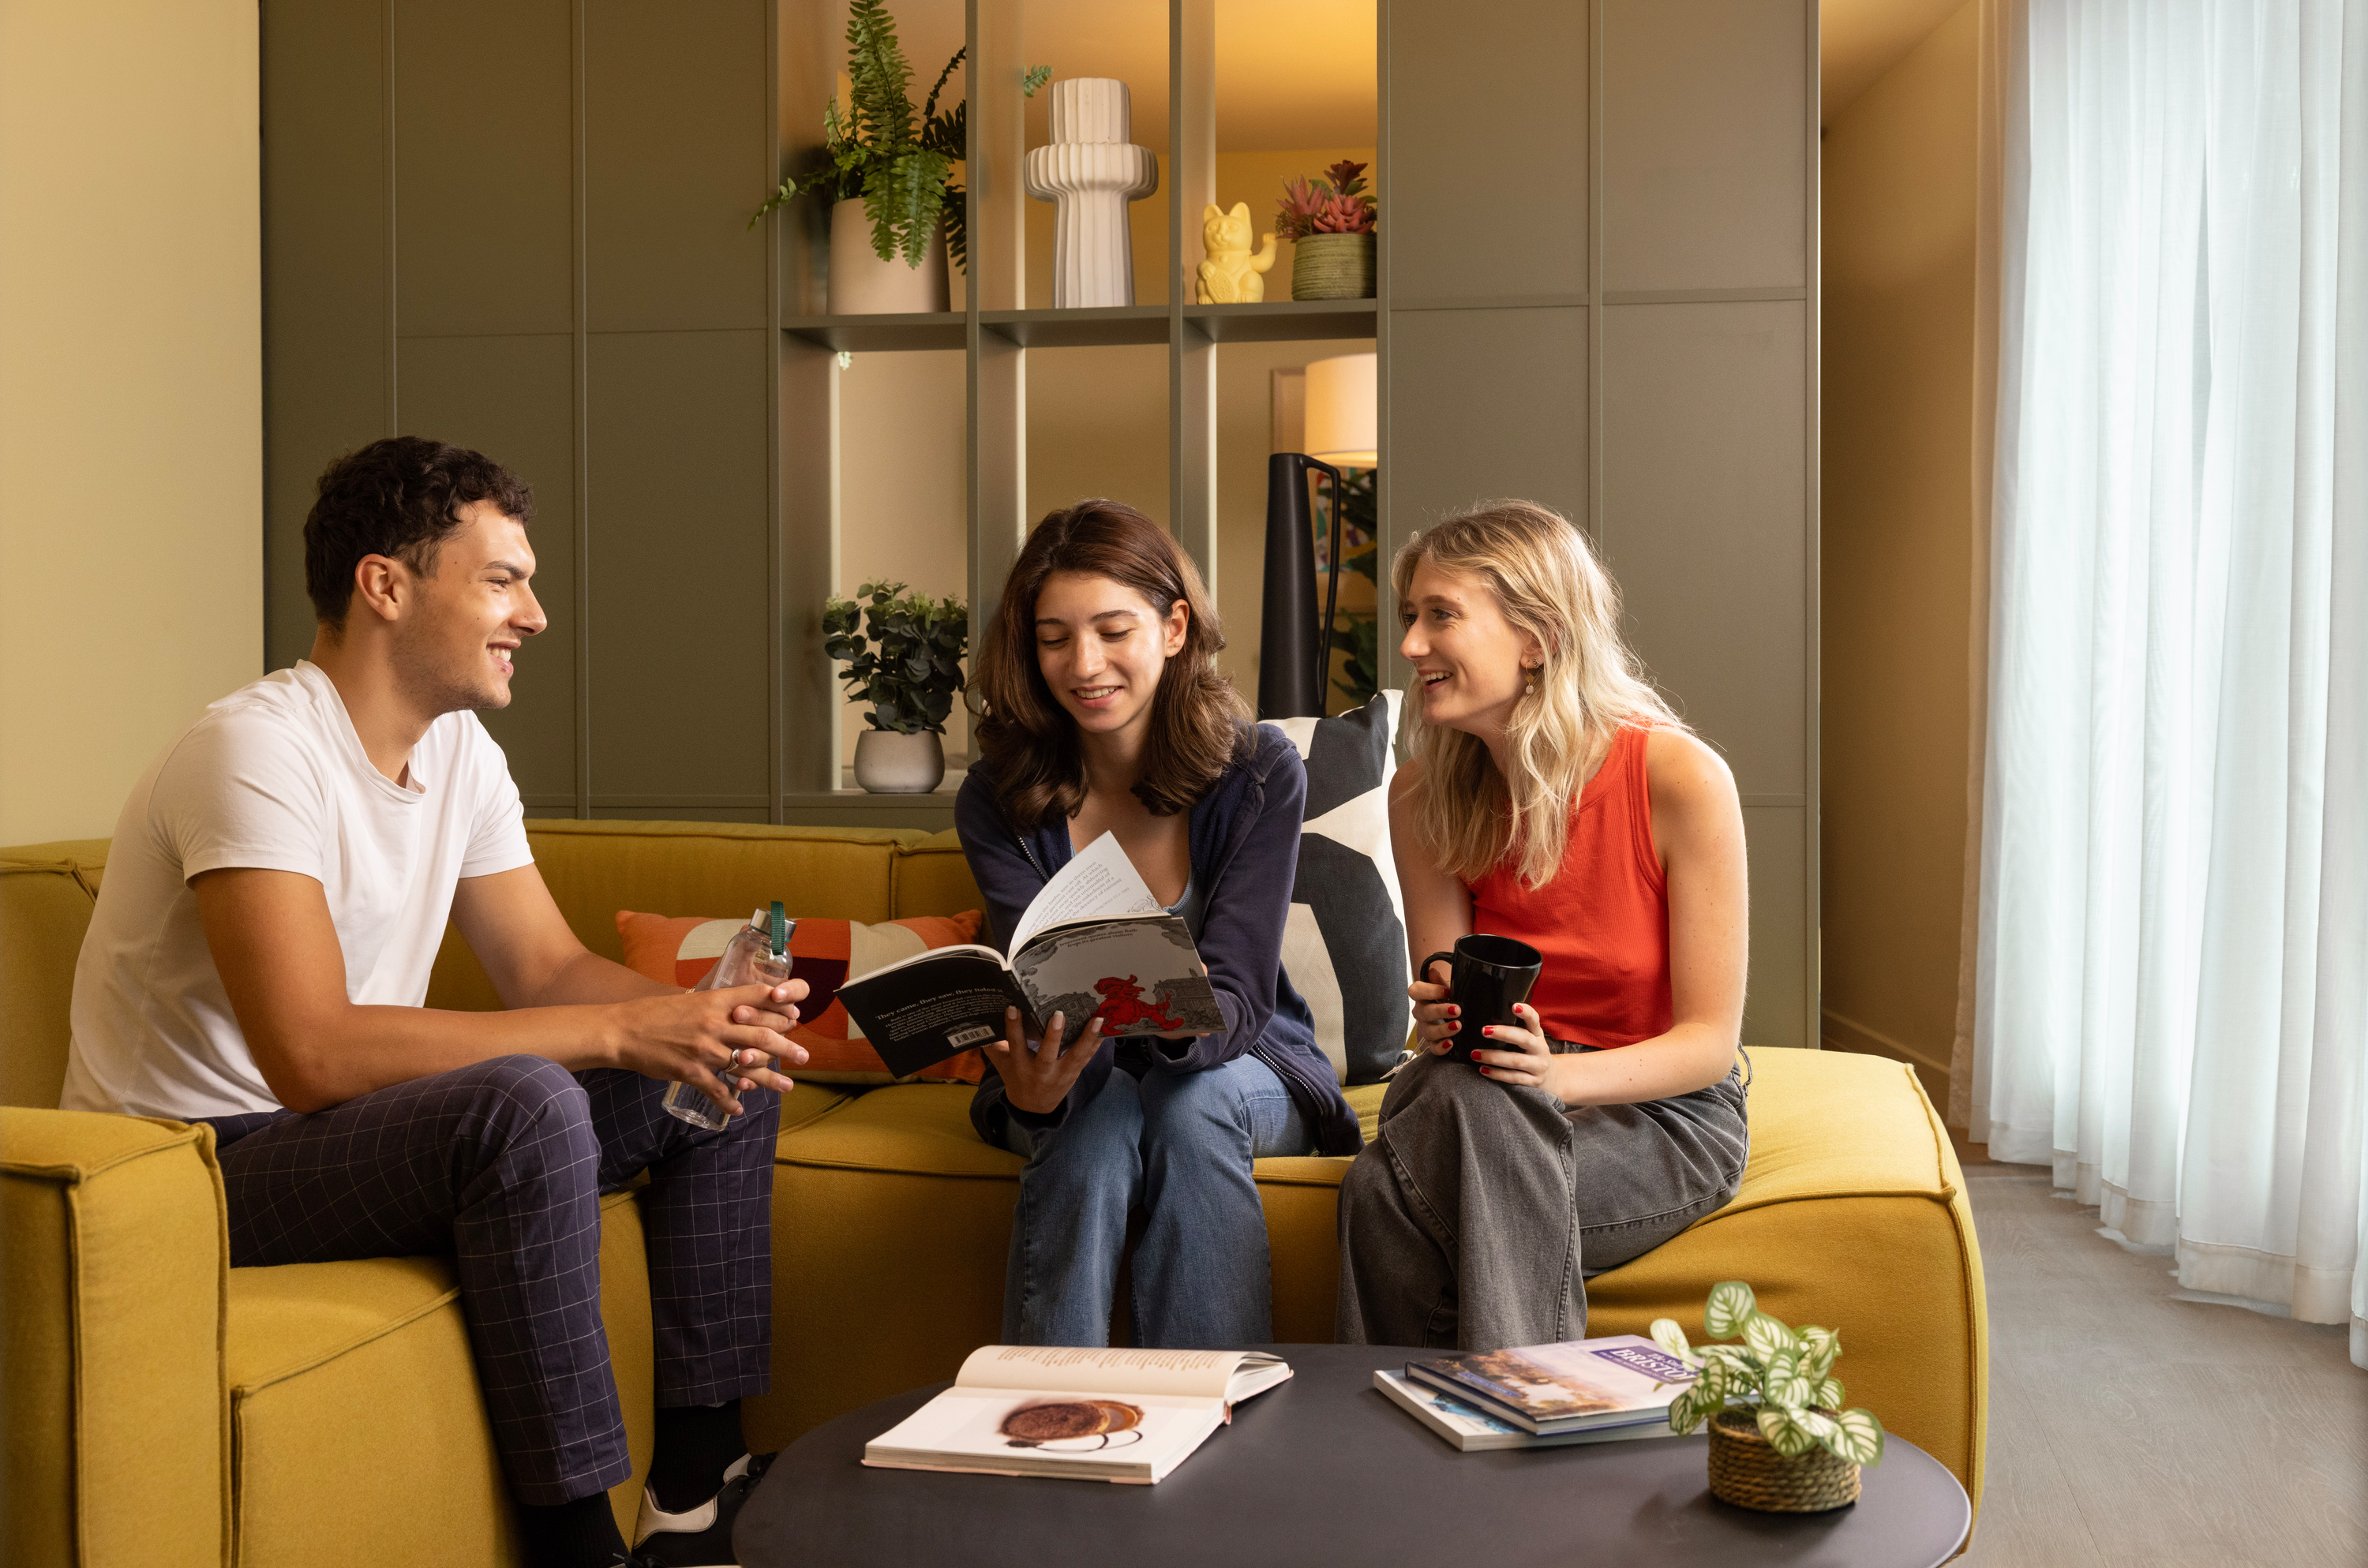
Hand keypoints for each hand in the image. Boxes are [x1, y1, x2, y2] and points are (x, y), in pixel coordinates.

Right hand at [612, 980, 809, 1117]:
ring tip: (787, 1087)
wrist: (623, 1030)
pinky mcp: (690, 1071)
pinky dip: (730, 1101)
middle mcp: (713, 1023)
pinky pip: (717, 1090)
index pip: (757, 997)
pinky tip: (739, 1110)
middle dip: (786, 1047)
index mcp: (715, 1000)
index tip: (796, 1017)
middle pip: (760, 1034)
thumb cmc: (655, 1014)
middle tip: (805, 1056)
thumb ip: (716, 1004)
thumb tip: (740, 1009)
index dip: (780, 1006)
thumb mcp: (690, 1000)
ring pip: (745, 1065)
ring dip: (769, 1079)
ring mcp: (703, 1049)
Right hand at [983, 1005, 1104, 1116]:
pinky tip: (1107, 1029)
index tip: (1013, 1008)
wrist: (1034, 1107)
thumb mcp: (1002, 1065)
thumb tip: (976, 1023)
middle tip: (1058, 1014)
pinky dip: (1097, 1044)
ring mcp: (1060, 1074)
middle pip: (1047, 1054)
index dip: (1013, 1027)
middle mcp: (1041, 1072)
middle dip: (1053, 1036)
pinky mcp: (1075, 1073)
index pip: (1015, 1045)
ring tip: (1097, 1019)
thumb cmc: (1016, 1077)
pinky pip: (1088, 1058)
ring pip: (1075, 1056)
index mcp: (1020, 1067)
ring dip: (1087, 1038)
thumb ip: (993, 1046)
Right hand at [1408, 958, 1460, 1054]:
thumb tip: (1433, 971)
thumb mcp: (1448, 989)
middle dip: (1440, 1011)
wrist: (1455, 1016)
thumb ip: (1441, 982)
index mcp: (1422, 996)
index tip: (1448, 991)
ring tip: (1458, 1026)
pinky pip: (1432, 1048)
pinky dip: (1441, 1047)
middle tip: (1457, 1010)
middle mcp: (1421, 1012)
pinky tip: (1451, 1043)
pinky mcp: (1432, 1043)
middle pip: (1423, 1012)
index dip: (1430, 991)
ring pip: (1428, 1031)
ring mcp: (1425, 1028)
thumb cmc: (1449, 999)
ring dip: (1442, 1029)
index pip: (1415, 991)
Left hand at [1469, 1002, 1554, 1088]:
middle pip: (1524, 1039)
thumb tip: (1491, 1018)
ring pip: (1516, 1060)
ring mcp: (1538, 1066)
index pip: (1534, 1020)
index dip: (1526, 1012)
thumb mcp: (1529, 1038)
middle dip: (1504, 1033)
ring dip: (1493, 1057)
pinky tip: (1483, 1069)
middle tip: (1484, 1030)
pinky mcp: (1533, 1081)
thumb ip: (1514, 1028)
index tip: (1514, 1006)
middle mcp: (1540, 1049)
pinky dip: (1497, 1074)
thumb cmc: (1532, 1052)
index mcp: (1537, 1034)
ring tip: (1475, 1054)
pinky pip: (1513, 1077)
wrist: (1551, 1077)